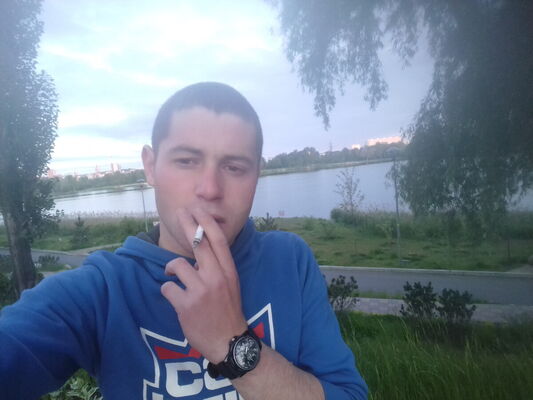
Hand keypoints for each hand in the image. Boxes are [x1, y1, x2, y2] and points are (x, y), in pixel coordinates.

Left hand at [160, 207, 247, 362]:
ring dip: (172, 269)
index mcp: (228, 271)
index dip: (206, 222)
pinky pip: (168, 287)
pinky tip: (175, 297)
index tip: (198, 209)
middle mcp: (216, 277)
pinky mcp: (187, 305)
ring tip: (174, 276)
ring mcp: (201, 291)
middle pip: (198, 243)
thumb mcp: (230, 284)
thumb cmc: (228, 310)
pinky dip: (168, 290)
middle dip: (187, 224)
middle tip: (179, 212)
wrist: (229, 341)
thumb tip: (198, 255)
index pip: (218, 240)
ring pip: (177, 265)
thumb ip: (216, 268)